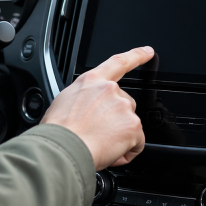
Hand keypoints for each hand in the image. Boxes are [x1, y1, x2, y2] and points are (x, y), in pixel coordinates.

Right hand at [41, 46, 153, 169]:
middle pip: (125, 104)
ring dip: (120, 135)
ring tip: (99, 144)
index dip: (136, 56)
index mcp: (91, 81)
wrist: (62, 149)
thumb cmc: (58, 132)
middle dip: (117, 120)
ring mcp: (123, 106)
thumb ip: (83, 99)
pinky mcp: (133, 125)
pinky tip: (112, 153)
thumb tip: (87, 108)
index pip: (118, 62)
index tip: (148, 52)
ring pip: (129, 124)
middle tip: (98, 133)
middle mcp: (110, 89)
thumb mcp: (64, 103)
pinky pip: (137, 142)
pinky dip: (128, 150)